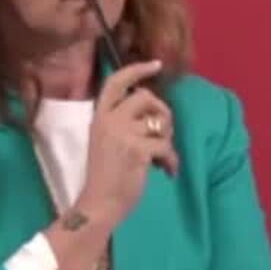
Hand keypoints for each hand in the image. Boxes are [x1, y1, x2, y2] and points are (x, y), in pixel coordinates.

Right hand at [76, 59, 178, 224]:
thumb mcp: (106, 141)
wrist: (99, 204)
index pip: (115, 82)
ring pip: (160, 122)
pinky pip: (166, 145)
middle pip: (146, 97)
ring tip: (163, 157)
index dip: (137, 70)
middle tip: (163, 133)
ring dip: (168, 139)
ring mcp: (124, 134)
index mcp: (99, 117)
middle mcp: (110, 120)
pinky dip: (171, 160)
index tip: (156, 64)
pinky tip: (167, 171)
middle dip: (162, 112)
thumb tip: (153, 112)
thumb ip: (122, 123)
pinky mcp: (138, 150)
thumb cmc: (104, 176)